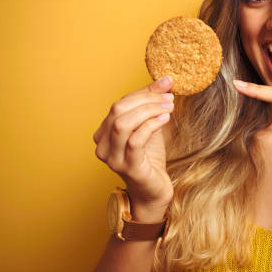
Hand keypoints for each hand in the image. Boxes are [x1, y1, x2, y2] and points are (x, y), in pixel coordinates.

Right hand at [93, 76, 174, 207]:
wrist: (154, 190)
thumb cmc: (150, 158)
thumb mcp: (150, 126)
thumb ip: (152, 104)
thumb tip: (166, 81)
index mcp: (103, 133)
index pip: (119, 104)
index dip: (143, 93)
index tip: (166, 86)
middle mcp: (102, 145)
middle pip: (118, 111)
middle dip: (146, 100)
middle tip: (168, 98)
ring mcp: (112, 157)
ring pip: (123, 124)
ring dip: (148, 111)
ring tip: (168, 108)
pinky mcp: (127, 167)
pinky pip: (135, 140)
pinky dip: (150, 125)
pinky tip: (165, 119)